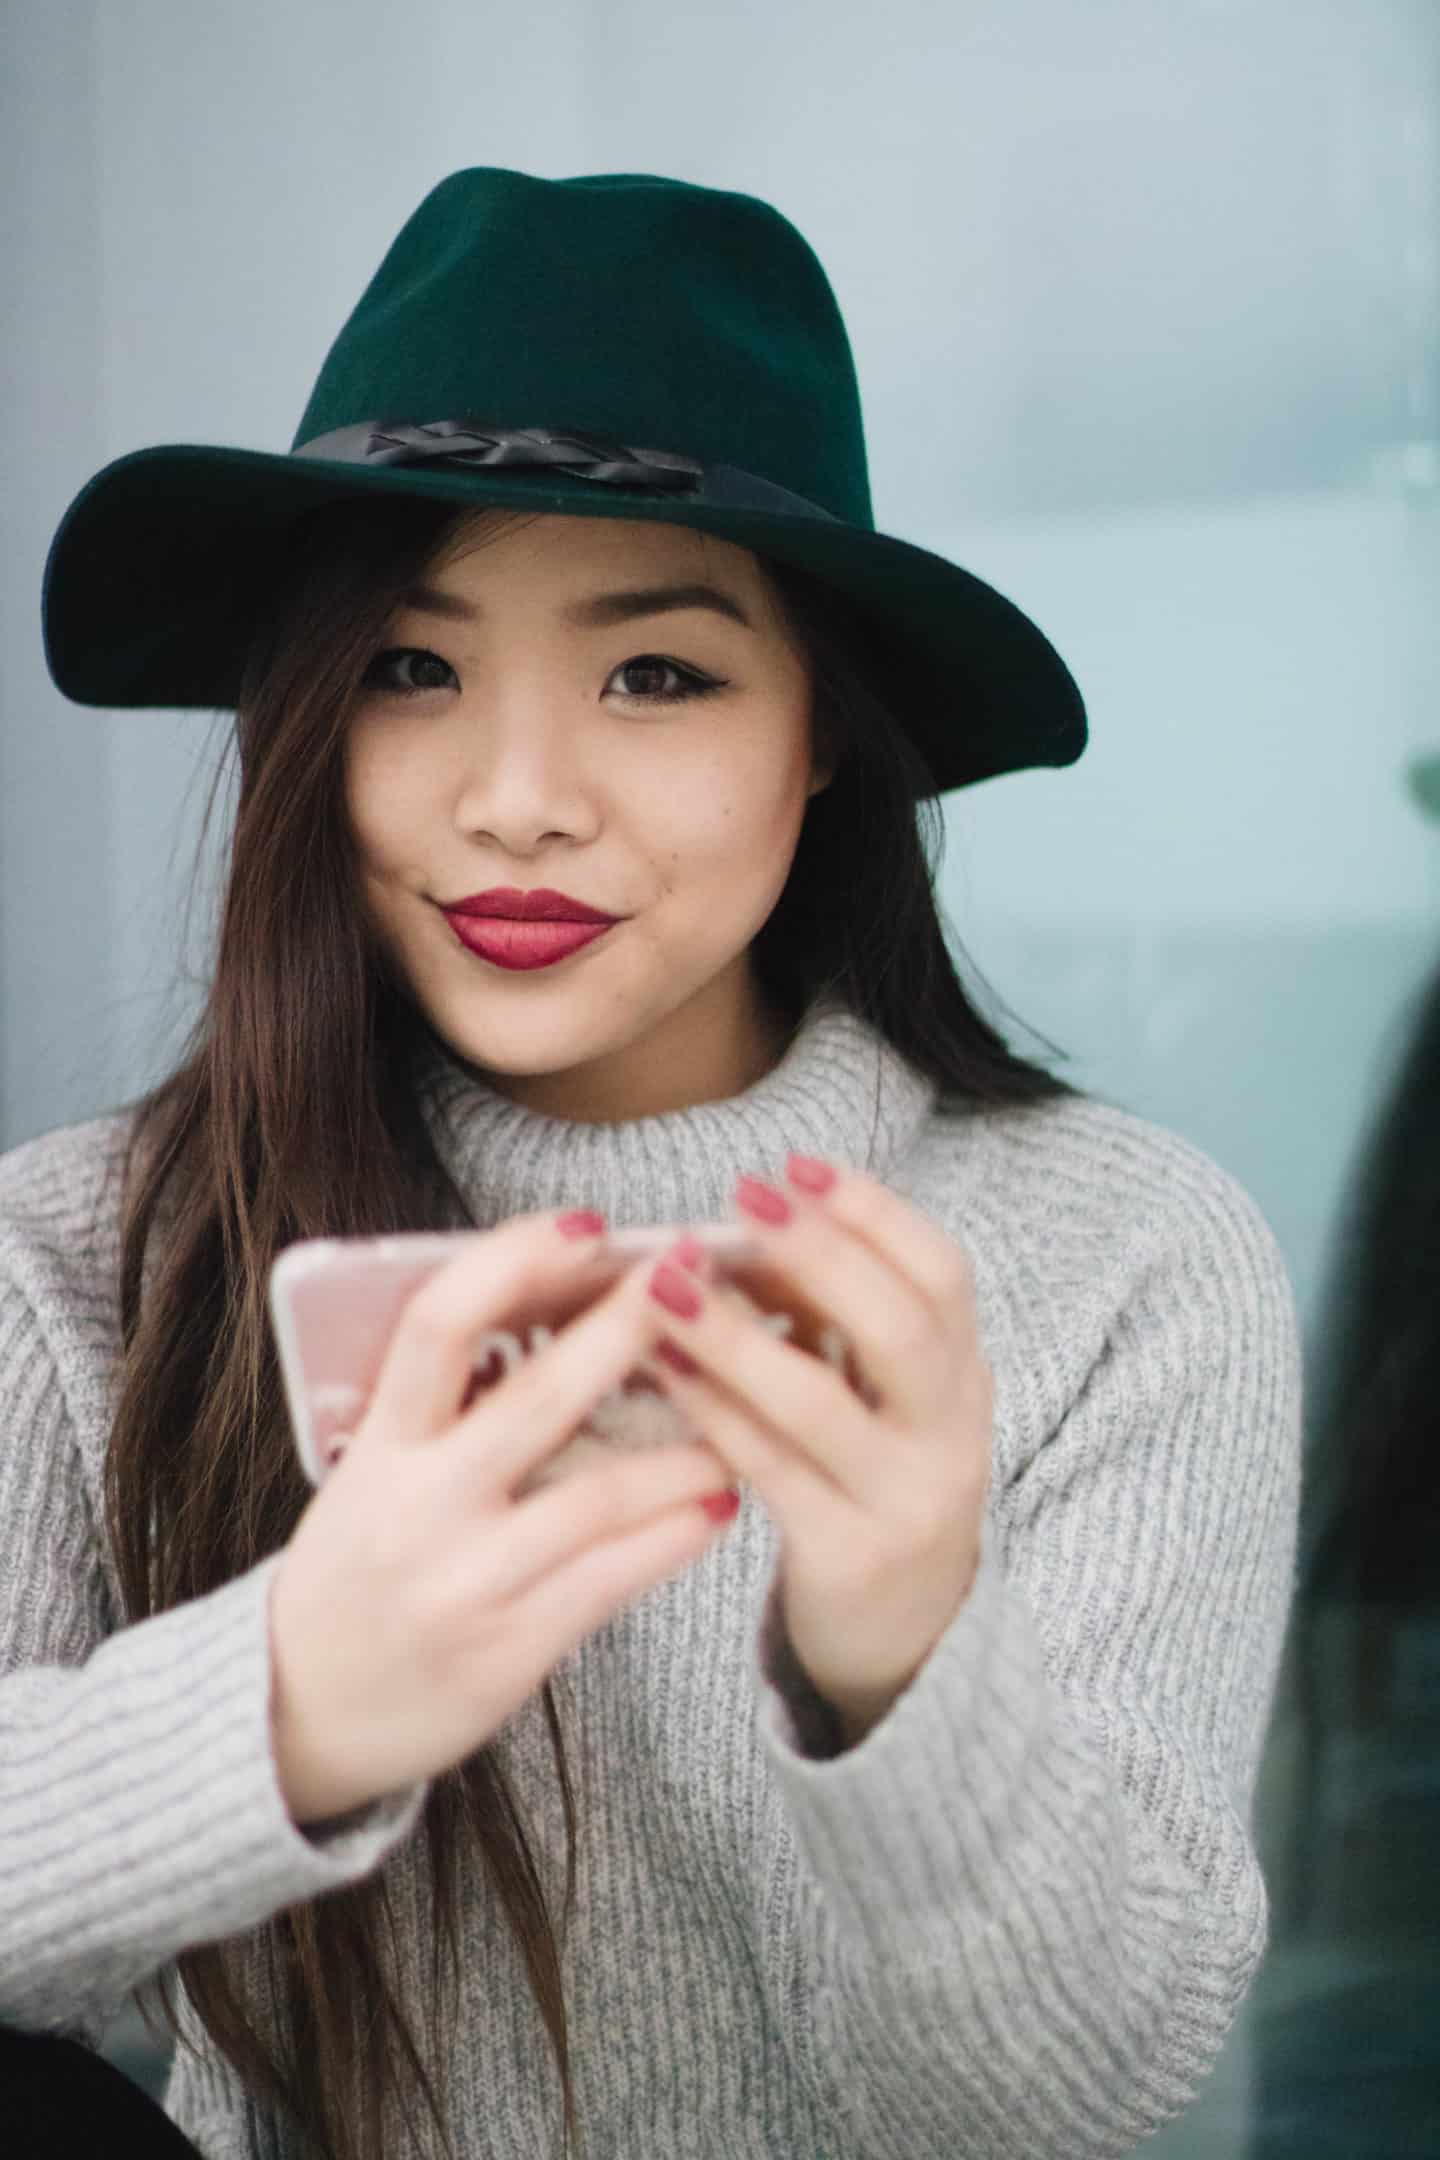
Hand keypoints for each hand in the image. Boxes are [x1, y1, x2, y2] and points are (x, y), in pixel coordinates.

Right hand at [268, 1214, 736, 1825]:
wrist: (300, 1711)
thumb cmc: (356, 1566)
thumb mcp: (370, 1472)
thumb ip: (445, 1407)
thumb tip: (559, 1305)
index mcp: (378, 1445)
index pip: (436, 1326)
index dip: (512, 1262)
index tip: (585, 1224)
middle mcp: (417, 1507)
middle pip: (536, 1398)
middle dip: (625, 1328)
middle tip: (695, 1277)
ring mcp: (465, 1583)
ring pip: (597, 1498)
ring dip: (685, 1449)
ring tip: (743, 1416)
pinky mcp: (507, 1652)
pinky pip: (611, 1581)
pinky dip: (675, 1535)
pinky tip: (719, 1503)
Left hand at [644, 1157, 991, 1744]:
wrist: (907, 1636)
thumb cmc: (871, 1482)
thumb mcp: (884, 1399)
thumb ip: (835, 1322)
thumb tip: (741, 1227)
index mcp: (965, 1376)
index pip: (943, 1274)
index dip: (874, 1213)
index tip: (797, 1167)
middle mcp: (952, 1433)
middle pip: (902, 1327)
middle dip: (819, 1254)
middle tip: (741, 1203)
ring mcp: (906, 1500)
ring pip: (820, 1404)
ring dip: (736, 1333)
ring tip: (666, 1281)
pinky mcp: (850, 1557)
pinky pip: (770, 1470)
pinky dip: (712, 1410)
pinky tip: (660, 1367)